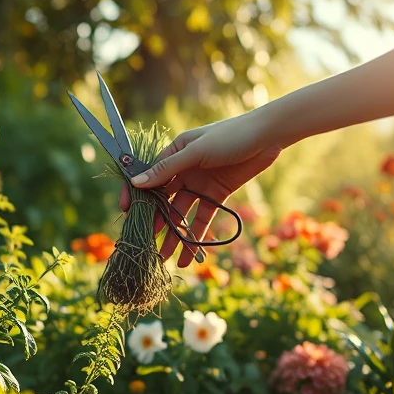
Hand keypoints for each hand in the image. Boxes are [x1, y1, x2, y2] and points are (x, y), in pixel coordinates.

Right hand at [118, 115, 281, 266]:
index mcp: (174, 154)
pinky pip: (203, 217)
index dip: (136, 195)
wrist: (267, 136)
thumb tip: (136, 184)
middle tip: (146, 244)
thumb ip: (166, 170)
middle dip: (155, 222)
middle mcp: (183, 170)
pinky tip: (192, 254)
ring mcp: (200, 183)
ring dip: (174, 235)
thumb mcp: (195, 152)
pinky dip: (198, 235)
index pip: (148, 177)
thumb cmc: (230, 135)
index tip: (126, 212)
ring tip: (165, 258)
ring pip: (182, 213)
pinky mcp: (218, 194)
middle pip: (163, 200)